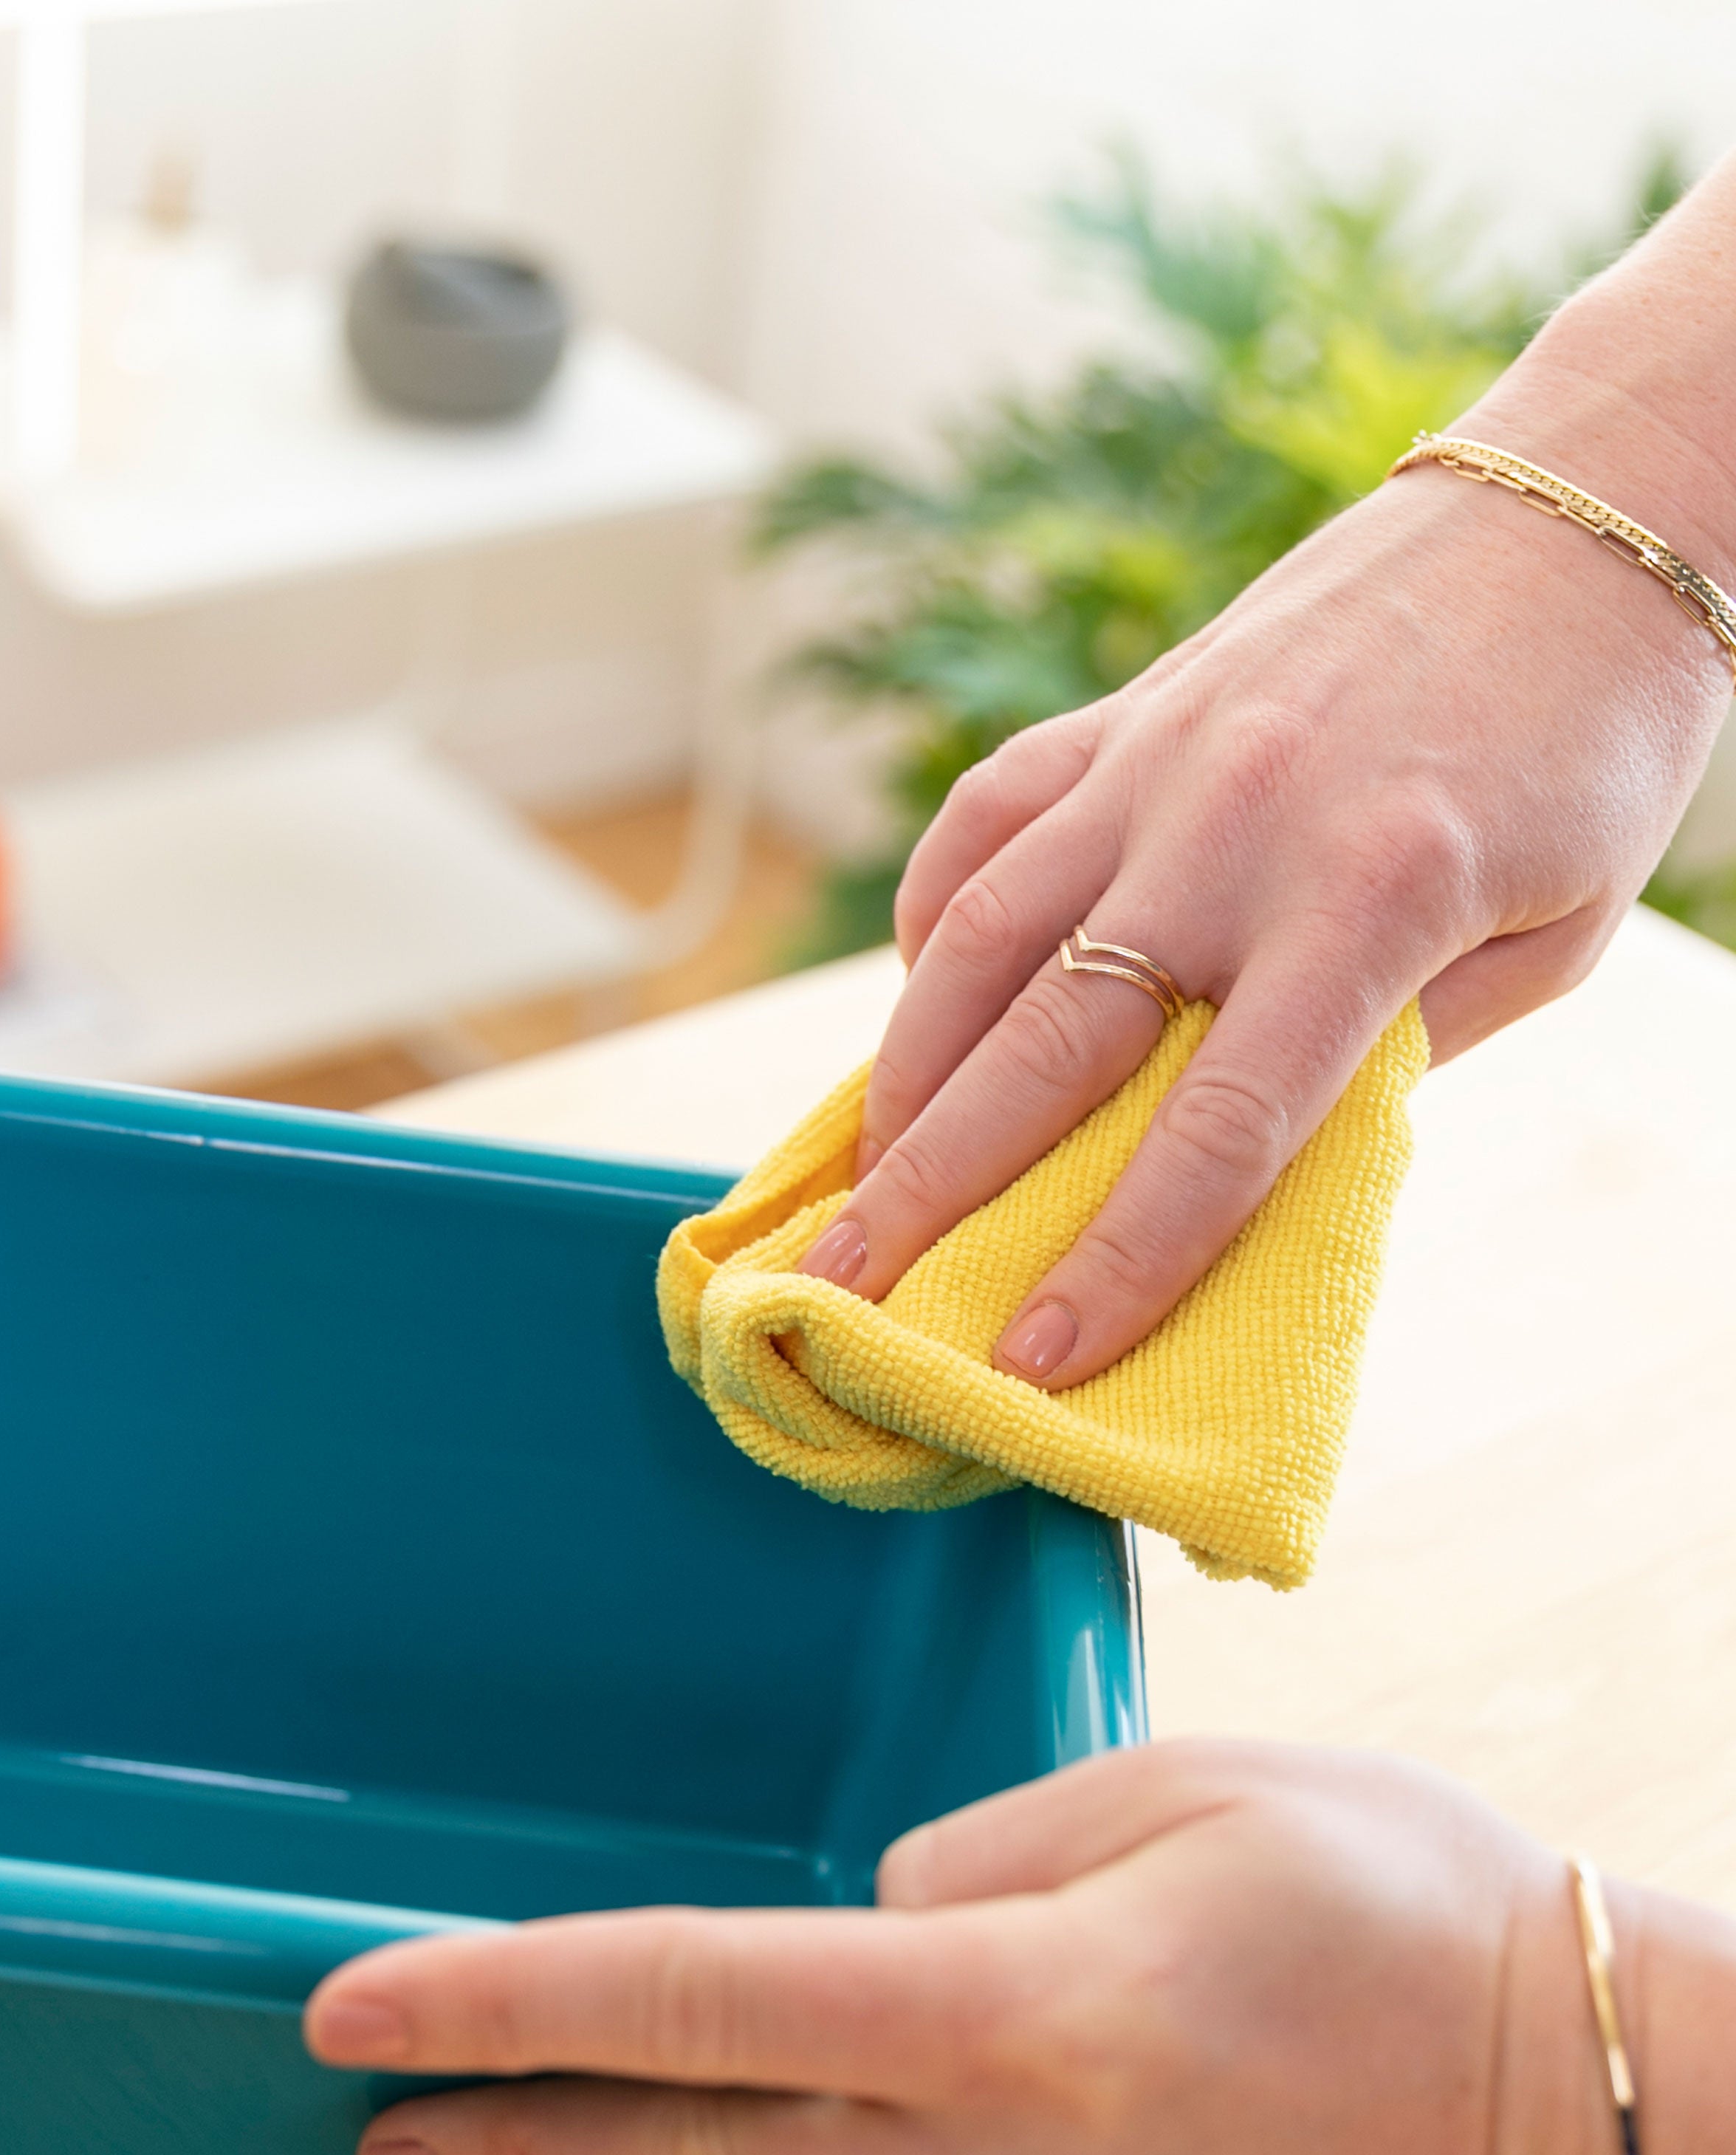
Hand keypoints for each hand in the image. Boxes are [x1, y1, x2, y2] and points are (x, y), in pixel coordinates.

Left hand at [303, 1745, 1636, 2154]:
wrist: (1611, 2115)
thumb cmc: (1398, 1905)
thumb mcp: (1175, 1793)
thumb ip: (964, 1863)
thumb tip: (845, 1939)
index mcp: (1017, 2006)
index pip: (682, 1996)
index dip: (498, 1998)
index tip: (353, 2010)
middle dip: (507, 2141)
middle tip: (376, 2137)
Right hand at [795, 443, 1728, 1391]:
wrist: (1573, 513)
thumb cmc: (1587, 749)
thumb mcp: (1548, 936)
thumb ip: (1392, 1053)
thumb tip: (1236, 1166)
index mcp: (1373, 897)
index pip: (1220, 1128)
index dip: (1122, 1259)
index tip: (1038, 1361)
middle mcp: (1237, 829)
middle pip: (1044, 1047)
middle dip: (933, 1192)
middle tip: (847, 1293)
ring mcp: (1156, 762)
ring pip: (975, 941)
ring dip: (900, 1080)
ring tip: (855, 1184)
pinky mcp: (1116, 716)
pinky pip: (982, 830)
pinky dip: (929, 926)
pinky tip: (915, 1007)